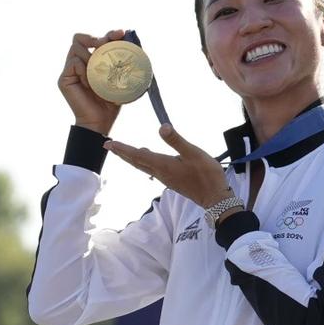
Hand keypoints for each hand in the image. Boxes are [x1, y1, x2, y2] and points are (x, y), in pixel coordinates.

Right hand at [58, 29, 126, 135]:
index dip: (108, 33)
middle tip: (106, 44)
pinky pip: (74, 63)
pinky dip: (85, 71)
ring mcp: (70, 70)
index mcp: (93, 60)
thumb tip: (135, 43)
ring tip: (100, 74)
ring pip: (76, 48)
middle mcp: (80, 62)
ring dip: (91, 57)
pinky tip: (92, 84)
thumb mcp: (121, 79)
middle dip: (96, 37)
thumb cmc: (112, 100)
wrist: (101, 121)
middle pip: (80, 38)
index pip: (97, 39)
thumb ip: (124, 63)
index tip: (121, 33)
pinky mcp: (64, 78)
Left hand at [104, 124, 233, 209]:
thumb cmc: (206, 174)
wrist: (214, 197)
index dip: (123, 149)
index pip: (138, 155)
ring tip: (123, 152)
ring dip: (132, 159)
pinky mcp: (172, 181)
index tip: (109, 144)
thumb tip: (161, 127)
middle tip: (109, 147)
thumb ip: (176, 141)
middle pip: (137, 162)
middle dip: (122, 154)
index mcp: (163, 164)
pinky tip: (147, 159)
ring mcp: (166, 178)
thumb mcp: (193, 153)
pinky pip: (152, 170)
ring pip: (143, 166)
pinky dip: (144, 162)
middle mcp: (160, 172)